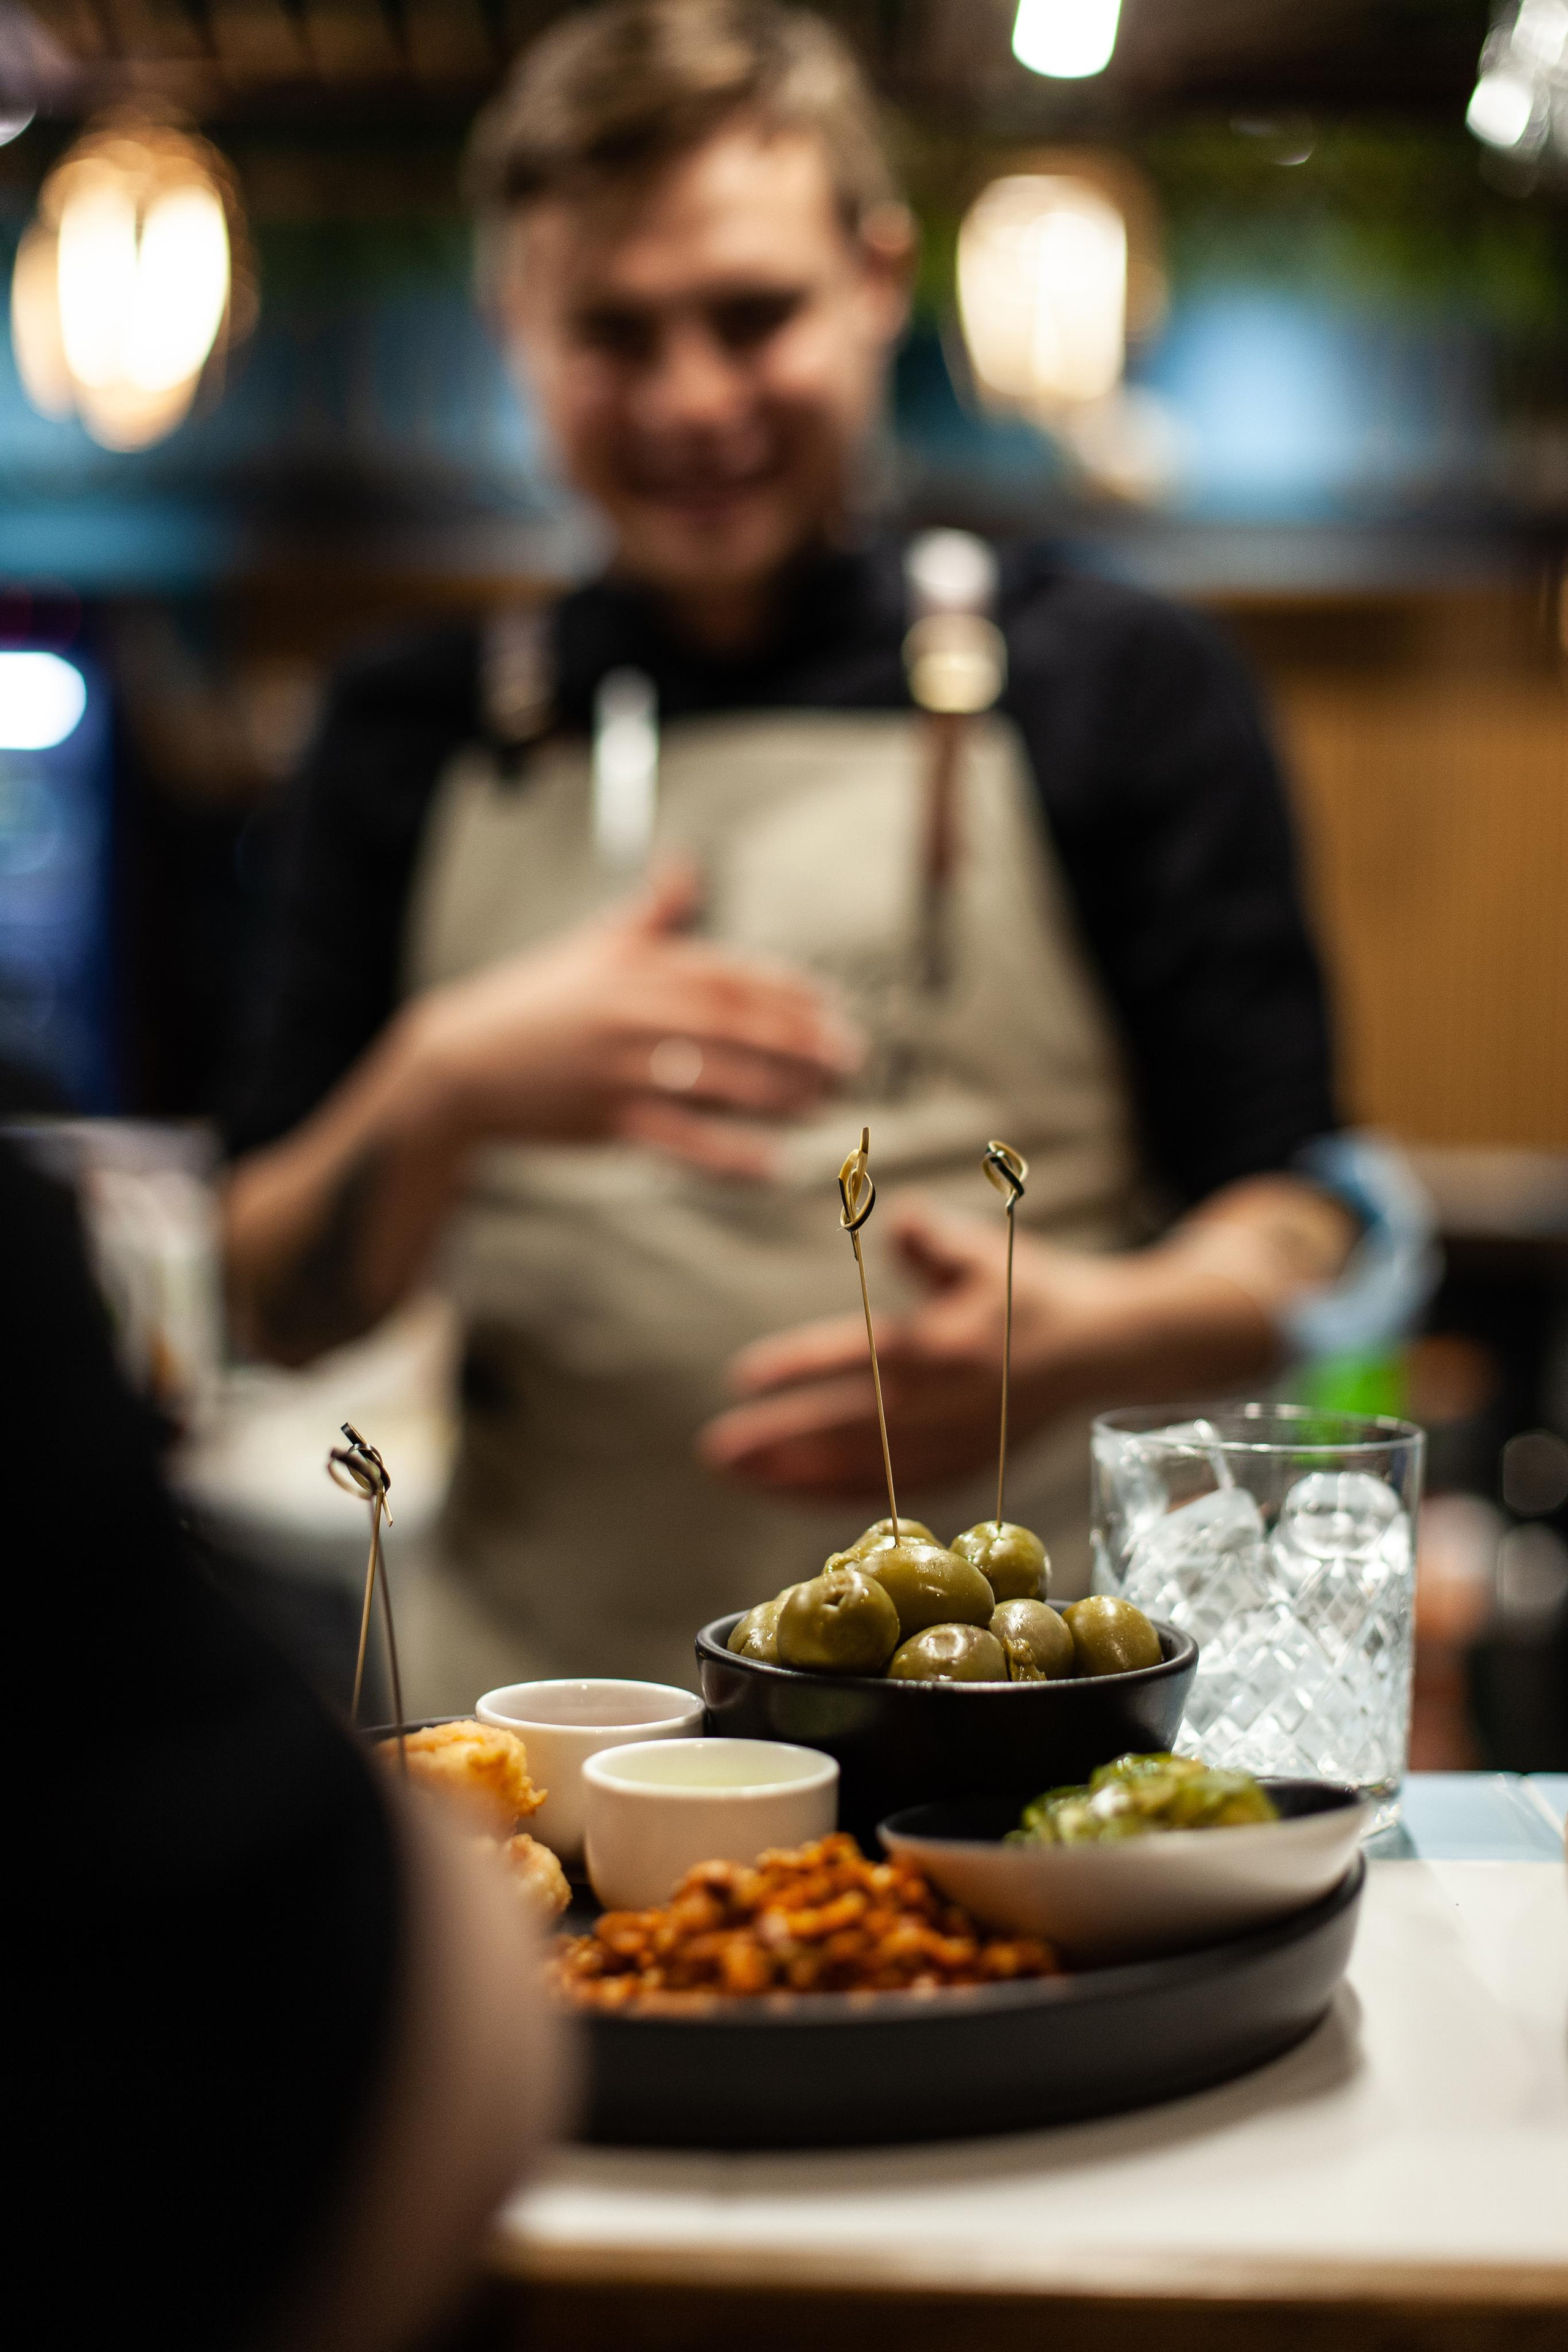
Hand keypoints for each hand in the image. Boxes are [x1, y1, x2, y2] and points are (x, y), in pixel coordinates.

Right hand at [407, 863, 862, 1179]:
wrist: (462, 1061)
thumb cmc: (537, 1002)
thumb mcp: (593, 946)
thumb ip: (652, 912)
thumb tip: (686, 865)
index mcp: (639, 967)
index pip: (731, 976)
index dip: (787, 993)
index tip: (832, 1008)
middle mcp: (635, 1011)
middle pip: (736, 1025)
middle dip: (799, 1042)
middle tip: (850, 1058)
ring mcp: (620, 1066)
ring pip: (717, 1080)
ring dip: (778, 1093)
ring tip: (823, 1103)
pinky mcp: (606, 1117)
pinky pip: (680, 1138)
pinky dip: (729, 1154)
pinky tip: (772, 1165)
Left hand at [699, 1196, 1129, 1500]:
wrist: (1111, 1345)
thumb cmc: (1033, 1287)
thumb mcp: (982, 1250)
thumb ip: (928, 1238)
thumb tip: (890, 1219)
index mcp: (953, 1344)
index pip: (863, 1357)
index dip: (801, 1367)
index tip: (743, 1377)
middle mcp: (955, 1403)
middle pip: (855, 1430)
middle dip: (782, 1442)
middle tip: (715, 1450)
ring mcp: (964, 1444)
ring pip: (873, 1473)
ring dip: (800, 1479)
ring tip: (739, 1475)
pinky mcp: (973, 1471)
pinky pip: (896, 1495)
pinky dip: (843, 1498)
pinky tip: (794, 1493)